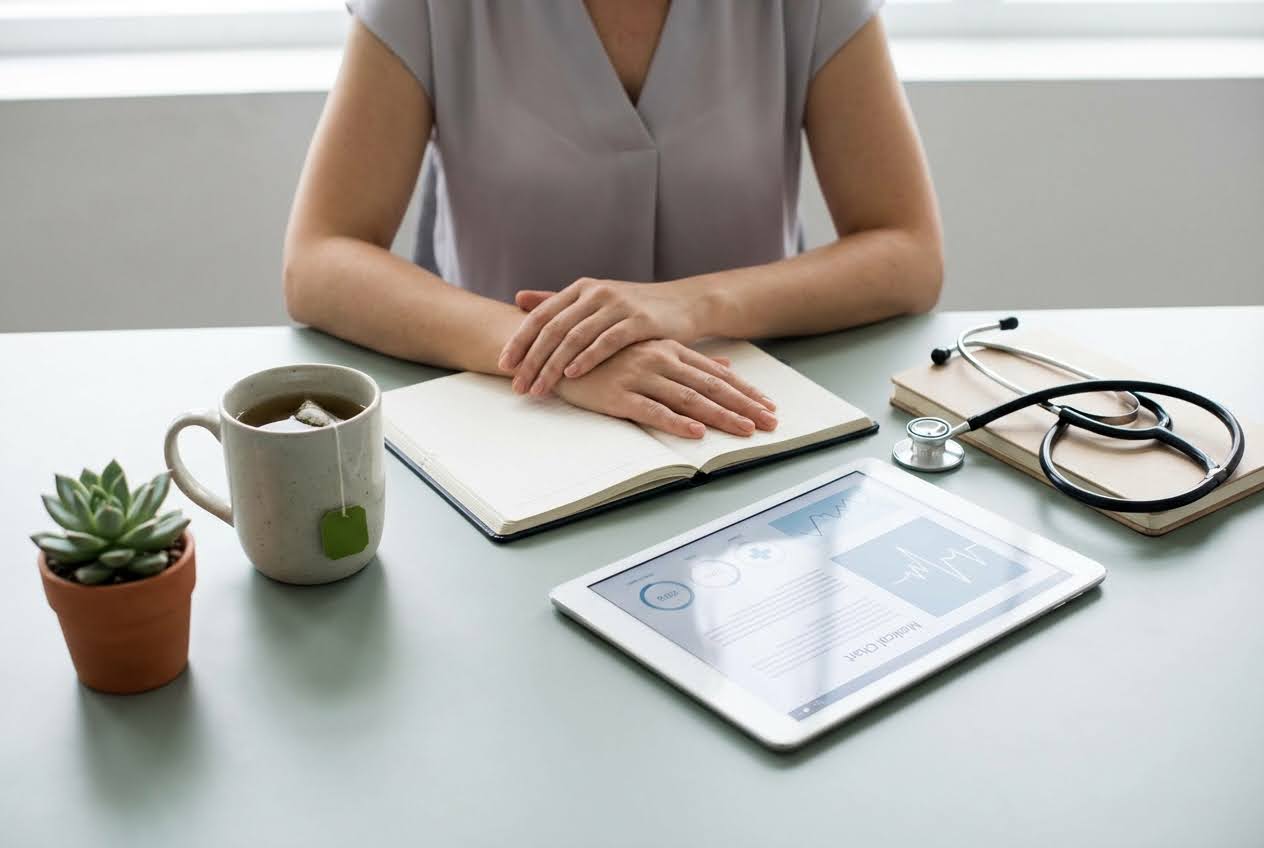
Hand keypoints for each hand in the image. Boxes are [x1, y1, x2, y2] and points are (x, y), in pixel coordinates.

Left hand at [498, 278, 699, 395]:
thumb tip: (519, 298)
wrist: (683, 303)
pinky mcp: (639, 320)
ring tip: (539, 388)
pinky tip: (572, 375)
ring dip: (553, 365)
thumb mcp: (595, 300)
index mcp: (580, 289)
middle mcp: (595, 293)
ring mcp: (617, 305)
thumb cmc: (634, 308)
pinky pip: (606, 341)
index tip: (503, 365)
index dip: (519, 340)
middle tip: (517, 385)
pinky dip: (587, 358)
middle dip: (532, 360)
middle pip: (553, 329)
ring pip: (575, 337)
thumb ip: (557, 301)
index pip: (541, 315)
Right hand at [552, 339, 776, 438]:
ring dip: (720, 416)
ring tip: (745, 431)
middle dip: (744, 406)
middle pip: (711, 386)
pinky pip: (651, 410)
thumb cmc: (606, 353)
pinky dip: (675, 421)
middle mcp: (659, 359)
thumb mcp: (651, 349)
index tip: (768, 406)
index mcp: (669, 349)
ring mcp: (639, 376)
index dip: (744, 391)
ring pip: (689, 398)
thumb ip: (688, 358)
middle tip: (771, 423)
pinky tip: (696, 431)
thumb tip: (724, 364)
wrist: (554, 348)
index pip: (716, 373)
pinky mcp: (617, 395)